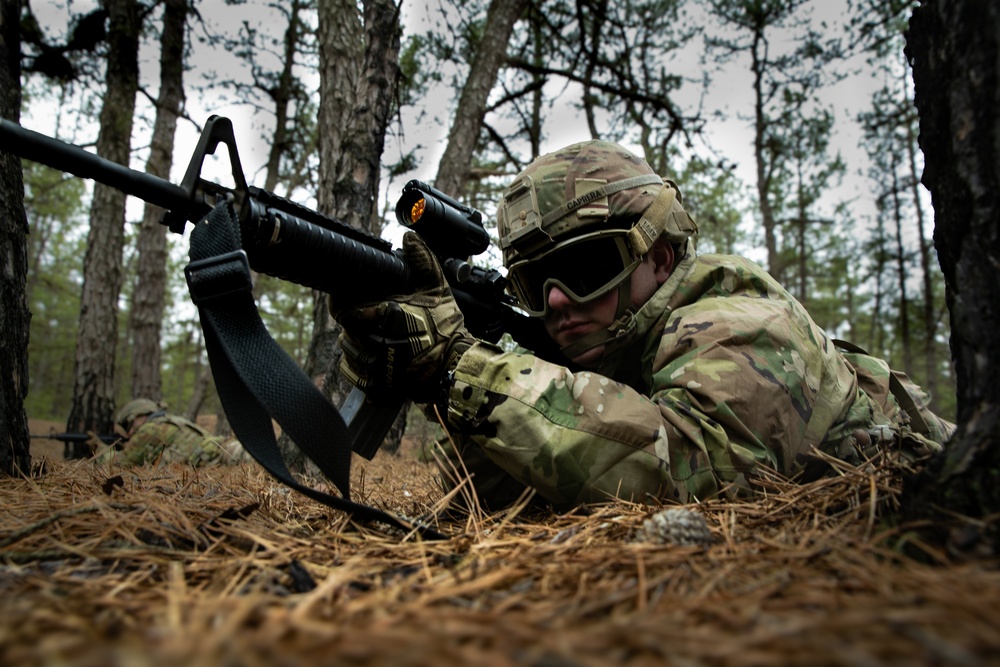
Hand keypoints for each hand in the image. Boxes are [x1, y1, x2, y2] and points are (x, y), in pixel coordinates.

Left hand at [334, 232, 472, 402]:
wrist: (457, 368)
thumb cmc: (447, 330)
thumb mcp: (438, 290)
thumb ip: (423, 261)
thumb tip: (410, 236)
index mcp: (386, 317)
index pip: (344, 310)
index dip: (341, 302)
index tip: (344, 298)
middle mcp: (376, 344)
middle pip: (345, 329)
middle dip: (354, 321)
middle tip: (369, 316)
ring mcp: (375, 368)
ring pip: (348, 350)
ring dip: (356, 341)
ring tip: (375, 335)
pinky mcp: (376, 386)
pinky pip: (353, 373)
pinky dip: (358, 364)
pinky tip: (374, 355)